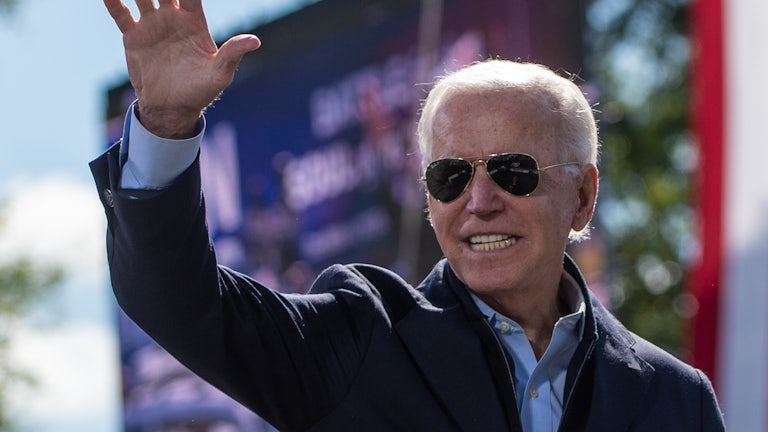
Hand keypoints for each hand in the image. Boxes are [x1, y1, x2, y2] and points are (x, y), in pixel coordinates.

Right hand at [104, 0, 260, 137]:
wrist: (172, 108)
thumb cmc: (201, 90)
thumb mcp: (220, 74)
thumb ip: (233, 53)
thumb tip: (255, 41)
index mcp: (194, 22)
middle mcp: (172, 18)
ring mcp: (152, 25)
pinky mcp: (134, 37)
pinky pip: (121, 14)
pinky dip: (113, 2)